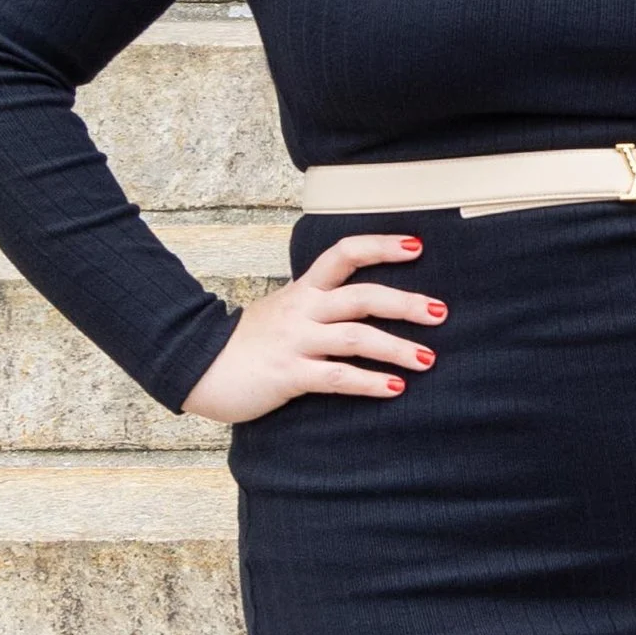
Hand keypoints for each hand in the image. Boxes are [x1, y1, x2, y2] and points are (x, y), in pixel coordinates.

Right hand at [181, 234, 444, 421]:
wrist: (195, 365)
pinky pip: (336, 377)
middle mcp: (302, 310)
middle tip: (440, 313)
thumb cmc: (248, 343)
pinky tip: (394, 388)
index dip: (381, 246)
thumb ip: (318, 306)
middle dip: (405, 304)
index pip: (344, 254)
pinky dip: (369, 382)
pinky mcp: (289, 374)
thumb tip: (361, 307)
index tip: (417, 246)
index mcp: (303, 290)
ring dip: (396, 348)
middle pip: (361, 296)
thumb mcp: (283, 312)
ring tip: (427, 359)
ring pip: (355, 337)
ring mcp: (296, 341)